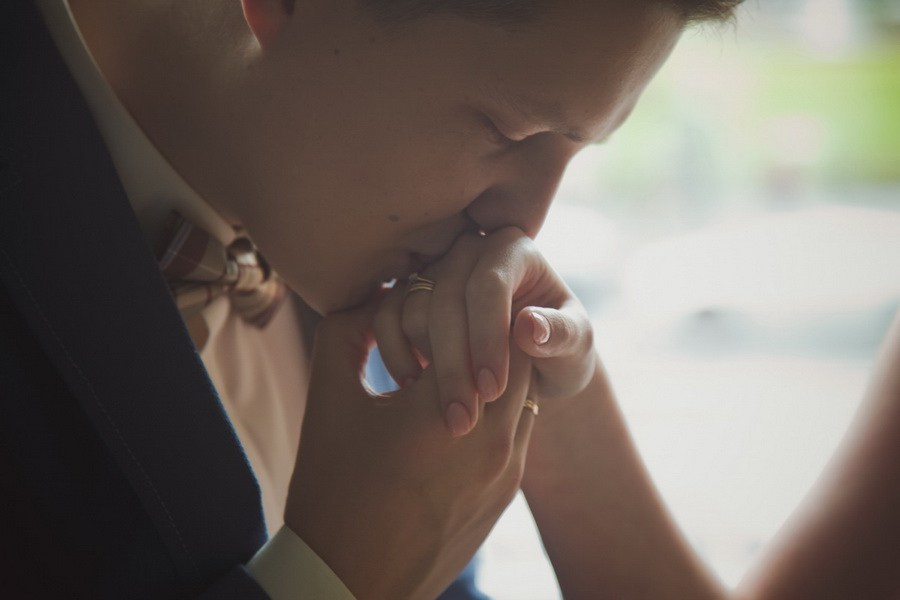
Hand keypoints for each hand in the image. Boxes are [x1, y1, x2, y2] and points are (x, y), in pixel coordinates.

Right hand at [284, 303, 535, 599]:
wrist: (349, 581)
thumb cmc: (332, 489)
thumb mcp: (330, 399)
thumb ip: (349, 330)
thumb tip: (377, 294)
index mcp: (445, 409)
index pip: (485, 326)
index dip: (469, 305)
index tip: (447, 300)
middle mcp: (491, 439)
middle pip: (516, 357)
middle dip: (488, 336)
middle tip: (455, 327)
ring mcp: (506, 471)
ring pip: (525, 396)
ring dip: (498, 375)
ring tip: (454, 372)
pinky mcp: (506, 496)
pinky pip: (519, 434)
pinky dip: (498, 413)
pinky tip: (456, 417)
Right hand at [374, 227, 595, 435]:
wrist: (530, 365)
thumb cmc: (560, 351)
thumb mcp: (576, 348)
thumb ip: (561, 335)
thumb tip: (527, 326)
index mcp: (514, 249)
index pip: (490, 285)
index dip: (487, 338)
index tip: (492, 391)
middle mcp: (469, 250)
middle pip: (446, 300)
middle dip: (454, 365)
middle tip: (462, 420)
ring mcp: (434, 270)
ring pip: (413, 311)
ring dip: (425, 365)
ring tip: (445, 408)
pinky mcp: (408, 293)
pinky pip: (387, 318)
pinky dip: (397, 356)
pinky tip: (415, 391)